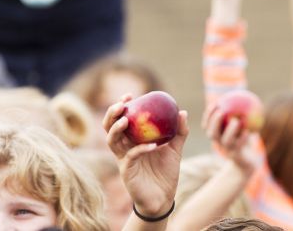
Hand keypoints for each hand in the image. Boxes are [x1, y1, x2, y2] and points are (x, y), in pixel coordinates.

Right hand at [103, 94, 187, 216]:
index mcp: (133, 140)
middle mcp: (125, 148)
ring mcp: (123, 159)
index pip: (122, 119)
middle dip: (112, 114)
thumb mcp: (175, 149)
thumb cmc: (166, 172)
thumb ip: (179, 132)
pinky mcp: (127, 171)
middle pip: (110, 127)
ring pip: (112, 141)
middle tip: (122, 104)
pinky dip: (140, 149)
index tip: (129, 95)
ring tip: (125, 119)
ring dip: (117, 129)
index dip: (121, 106)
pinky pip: (131, 156)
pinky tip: (152, 145)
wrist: (163, 197)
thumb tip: (182, 112)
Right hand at [202, 103, 262, 174]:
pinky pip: (239, 147)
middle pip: (212, 133)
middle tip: (221, 111)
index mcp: (216, 135)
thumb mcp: (242, 125)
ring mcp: (227, 151)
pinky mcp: (236, 157)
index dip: (208, 115)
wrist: (248, 160)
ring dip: (229, 130)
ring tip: (236, 121)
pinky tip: (248, 131)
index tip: (215, 103)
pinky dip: (243, 138)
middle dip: (214, 122)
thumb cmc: (244, 138)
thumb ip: (239, 113)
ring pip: (225, 141)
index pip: (207, 124)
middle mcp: (218, 143)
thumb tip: (244, 95)